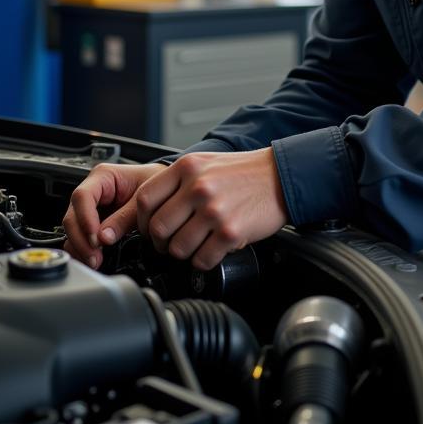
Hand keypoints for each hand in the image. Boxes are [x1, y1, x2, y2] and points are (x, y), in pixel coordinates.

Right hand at [63, 162, 163, 268]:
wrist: (165, 187)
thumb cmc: (154, 184)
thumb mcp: (144, 198)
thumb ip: (125, 217)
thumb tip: (104, 237)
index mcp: (103, 176)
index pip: (83, 196)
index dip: (85, 218)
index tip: (95, 238)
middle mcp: (93, 190)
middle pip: (73, 215)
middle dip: (81, 238)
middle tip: (94, 256)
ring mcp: (91, 207)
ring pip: (74, 228)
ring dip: (81, 247)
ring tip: (95, 261)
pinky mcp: (93, 221)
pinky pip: (81, 236)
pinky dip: (84, 249)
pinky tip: (93, 259)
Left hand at [133, 149, 287, 270]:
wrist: (281, 176)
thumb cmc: (244, 172)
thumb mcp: (206, 162)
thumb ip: (178, 180)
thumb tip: (150, 210)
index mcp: (187, 167)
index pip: (144, 199)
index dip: (141, 220)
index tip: (149, 228)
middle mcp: (198, 187)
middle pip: (157, 228)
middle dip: (161, 243)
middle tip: (171, 243)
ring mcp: (214, 210)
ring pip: (178, 248)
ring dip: (184, 253)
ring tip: (196, 245)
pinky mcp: (230, 231)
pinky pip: (202, 260)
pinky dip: (204, 261)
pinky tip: (212, 250)